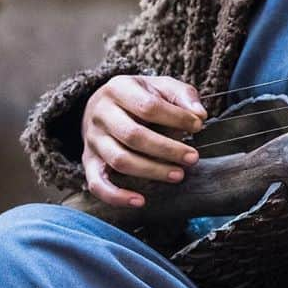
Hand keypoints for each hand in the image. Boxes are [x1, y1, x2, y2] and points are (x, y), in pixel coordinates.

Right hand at [81, 74, 207, 208]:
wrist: (104, 103)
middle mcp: (100, 113)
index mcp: (119, 88)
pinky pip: (97, 184)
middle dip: (167, 149)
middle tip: (193, 158)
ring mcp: (92, 139)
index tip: (198, 126)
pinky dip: (117, 196)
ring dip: (151, 171)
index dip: (176, 117)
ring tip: (178, 175)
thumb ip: (182, 95)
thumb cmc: (140, 96)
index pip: (148, 106)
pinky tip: (140, 201)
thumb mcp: (161, 86)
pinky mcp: (88, 161)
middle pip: (133, 135)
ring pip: (119, 160)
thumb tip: (199, 115)